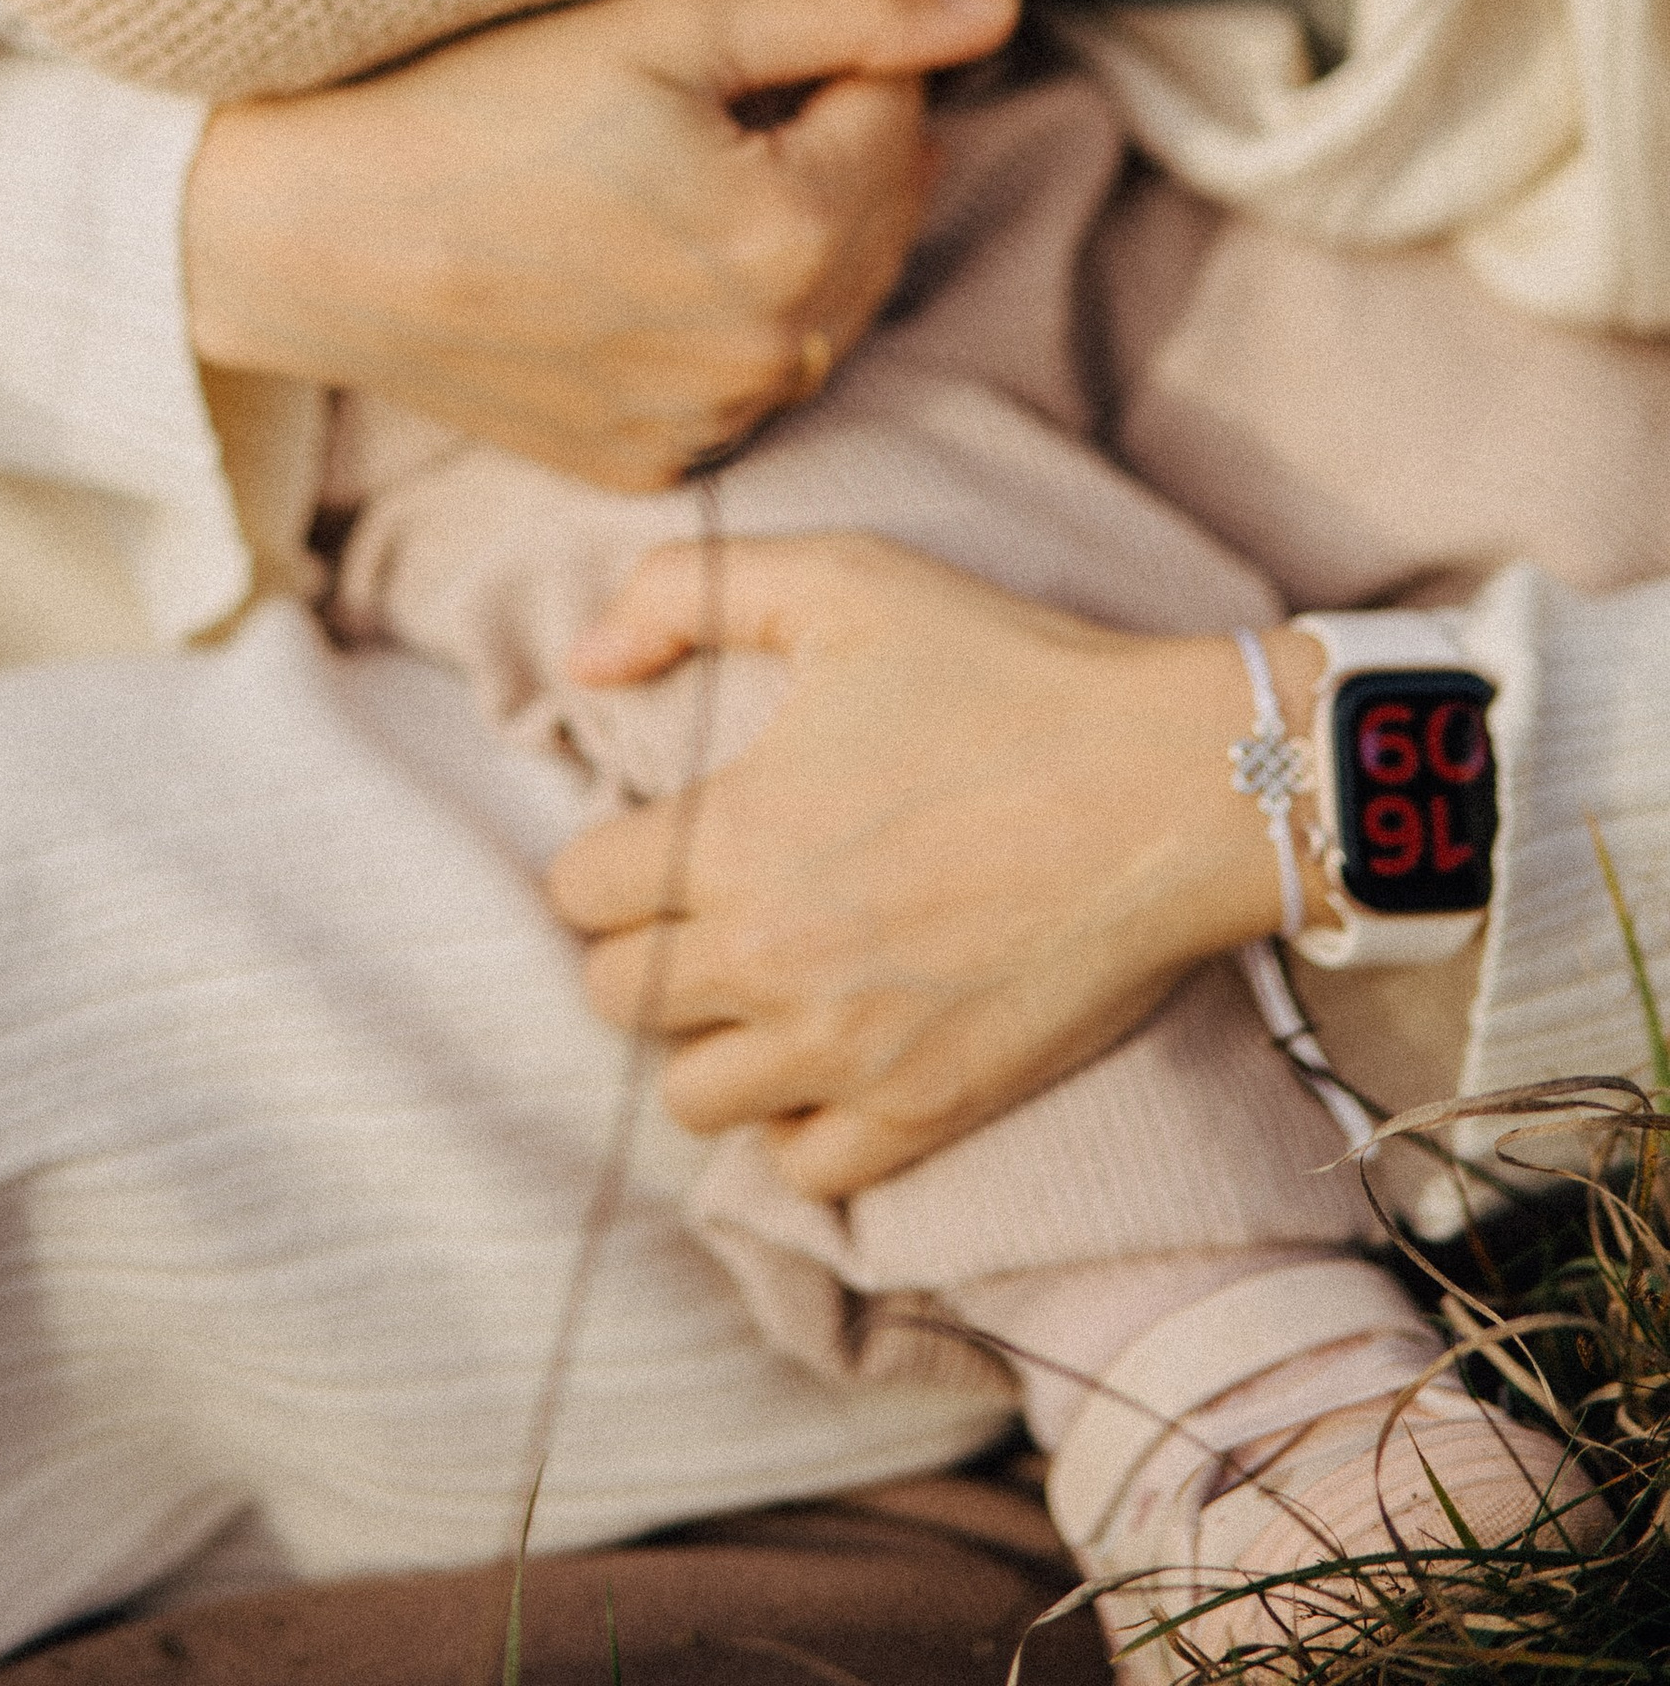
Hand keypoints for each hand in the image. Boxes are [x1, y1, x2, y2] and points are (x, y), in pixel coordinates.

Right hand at [184, 0, 1016, 489]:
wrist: (316, 237)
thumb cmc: (478, 105)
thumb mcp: (665, 24)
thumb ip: (843, 12)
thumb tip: (991, 9)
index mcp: (797, 235)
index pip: (903, 113)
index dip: (844, 50)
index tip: (751, 29)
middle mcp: (777, 355)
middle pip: (882, 217)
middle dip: (835, 143)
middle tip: (718, 92)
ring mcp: (715, 424)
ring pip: (826, 305)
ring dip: (795, 232)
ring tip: (686, 170)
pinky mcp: (654, 465)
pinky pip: (746, 378)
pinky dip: (731, 316)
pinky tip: (649, 259)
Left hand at [548, 533, 1319, 1189]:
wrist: (1172, 786)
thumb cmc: (1005, 672)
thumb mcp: (839, 581)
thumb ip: (680, 591)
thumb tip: (580, 664)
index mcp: (732, 836)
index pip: (579, 891)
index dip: (609, 857)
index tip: (663, 836)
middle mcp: (770, 960)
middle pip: (617, 998)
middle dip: (647, 947)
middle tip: (710, 907)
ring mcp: (848, 1051)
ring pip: (692, 1096)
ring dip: (709, 1040)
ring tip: (762, 982)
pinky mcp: (927, 1109)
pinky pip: (802, 1169)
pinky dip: (795, 1124)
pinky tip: (825, 1054)